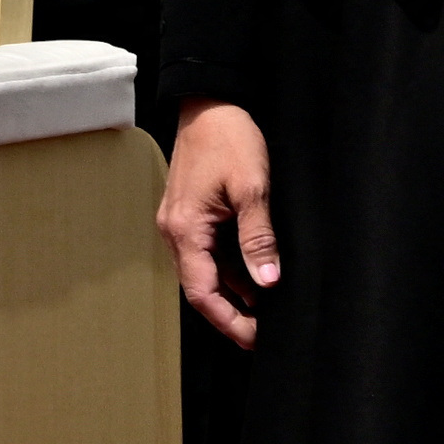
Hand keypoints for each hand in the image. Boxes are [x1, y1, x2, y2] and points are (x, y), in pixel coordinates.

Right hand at [161, 101, 278, 346]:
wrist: (209, 104)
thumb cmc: (228, 139)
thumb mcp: (252, 188)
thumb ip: (258, 238)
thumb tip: (268, 283)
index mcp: (186, 230)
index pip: (202, 293)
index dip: (228, 321)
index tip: (255, 339)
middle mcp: (175, 232)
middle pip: (200, 288)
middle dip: (232, 314)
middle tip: (265, 332)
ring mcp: (180, 224)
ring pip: (205, 272)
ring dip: (233, 293)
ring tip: (268, 308)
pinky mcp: (189, 216)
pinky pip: (207, 254)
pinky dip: (230, 270)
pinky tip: (256, 276)